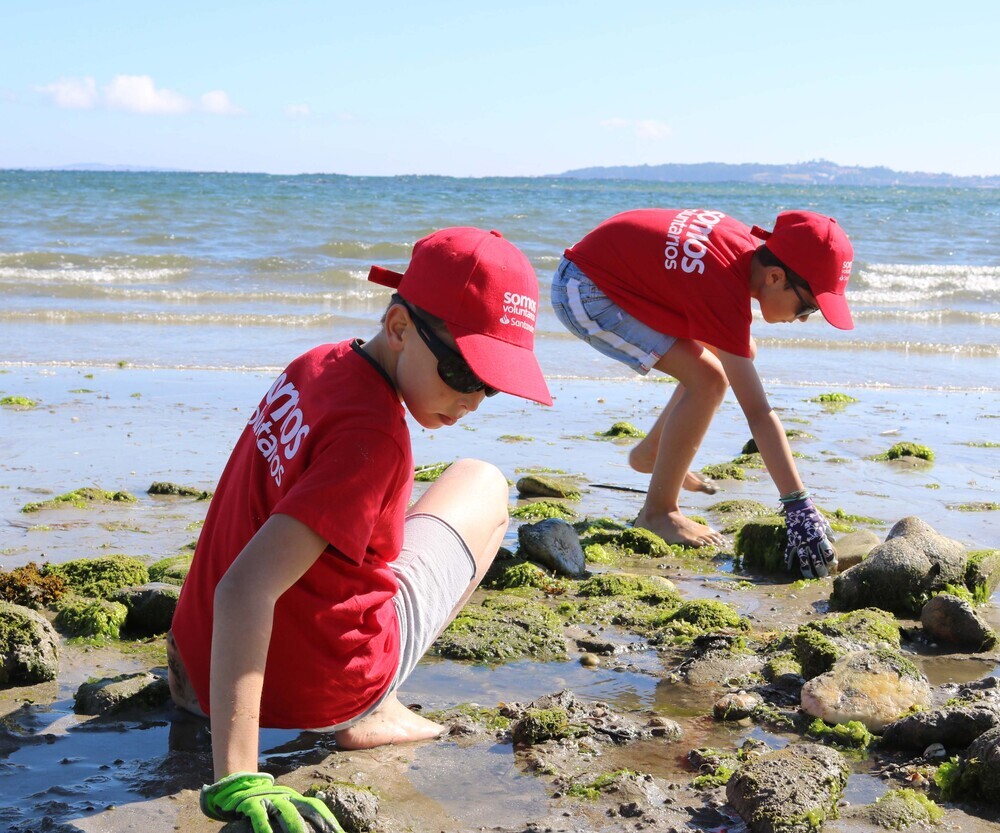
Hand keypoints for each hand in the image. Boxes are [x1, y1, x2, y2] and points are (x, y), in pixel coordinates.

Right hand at [201, 772, 344, 832]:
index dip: (328, 819)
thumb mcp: (284, 805)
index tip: (340, 832)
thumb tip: (319, 825)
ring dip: (296, 828)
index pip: (315, 807)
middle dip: (318, 825)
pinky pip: (260, 818)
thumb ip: (298, 813)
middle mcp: (285, 797)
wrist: (239, 785)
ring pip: (287, 813)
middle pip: (305, 811)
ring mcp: (269, 800)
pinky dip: (265, 829)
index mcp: (295, 797)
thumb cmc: (266, 802)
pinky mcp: (252, 805)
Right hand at [783, 497, 836, 577]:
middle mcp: (811, 542)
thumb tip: (833, 540)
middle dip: (820, 569)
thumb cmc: (813, 514)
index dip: (831, 561)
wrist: (798, 507)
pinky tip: (788, 567)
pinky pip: (789, 552)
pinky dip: (788, 560)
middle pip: (817, 560)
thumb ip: (829, 533)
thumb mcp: (824, 523)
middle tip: (823, 575)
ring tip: (808, 576)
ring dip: (806, 569)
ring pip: (803, 560)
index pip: (828, 553)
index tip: (833, 565)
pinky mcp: (791, 541)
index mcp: (820, 537)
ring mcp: (800, 542)